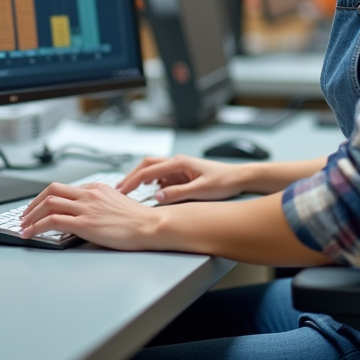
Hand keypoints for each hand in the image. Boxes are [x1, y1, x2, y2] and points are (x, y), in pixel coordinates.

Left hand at [18, 182, 157, 249]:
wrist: (151, 226)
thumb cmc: (138, 220)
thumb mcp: (116, 203)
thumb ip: (99, 204)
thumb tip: (85, 214)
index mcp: (97, 188)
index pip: (64, 188)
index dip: (46, 199)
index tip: (38, 208)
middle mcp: (89, 194)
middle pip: (51, 190)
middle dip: (33, 203)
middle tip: (25, 215)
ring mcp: (86, 207)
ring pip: (48, 203)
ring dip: (30, 215)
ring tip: (23, 226)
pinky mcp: (85, 223)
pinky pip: (53, 221)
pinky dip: (36, 226)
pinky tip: (30, 234)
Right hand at [116, 155, 248, 203]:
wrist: (239, 178)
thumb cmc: (224, 181)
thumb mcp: (201, 190)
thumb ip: (178, 193)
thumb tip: (157, 197)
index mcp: (179, 162)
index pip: (148, 170)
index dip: (132, 181)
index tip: (121, 192)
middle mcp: (178, 162)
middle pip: (147, 165)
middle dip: (132, 177)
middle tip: (120, 190)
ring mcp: (180, 167)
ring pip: (154, 169)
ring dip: (141, 179)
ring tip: (131, 192)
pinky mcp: (183, 174)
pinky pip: (163, 176)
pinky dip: (153, 183)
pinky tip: (152, 193)